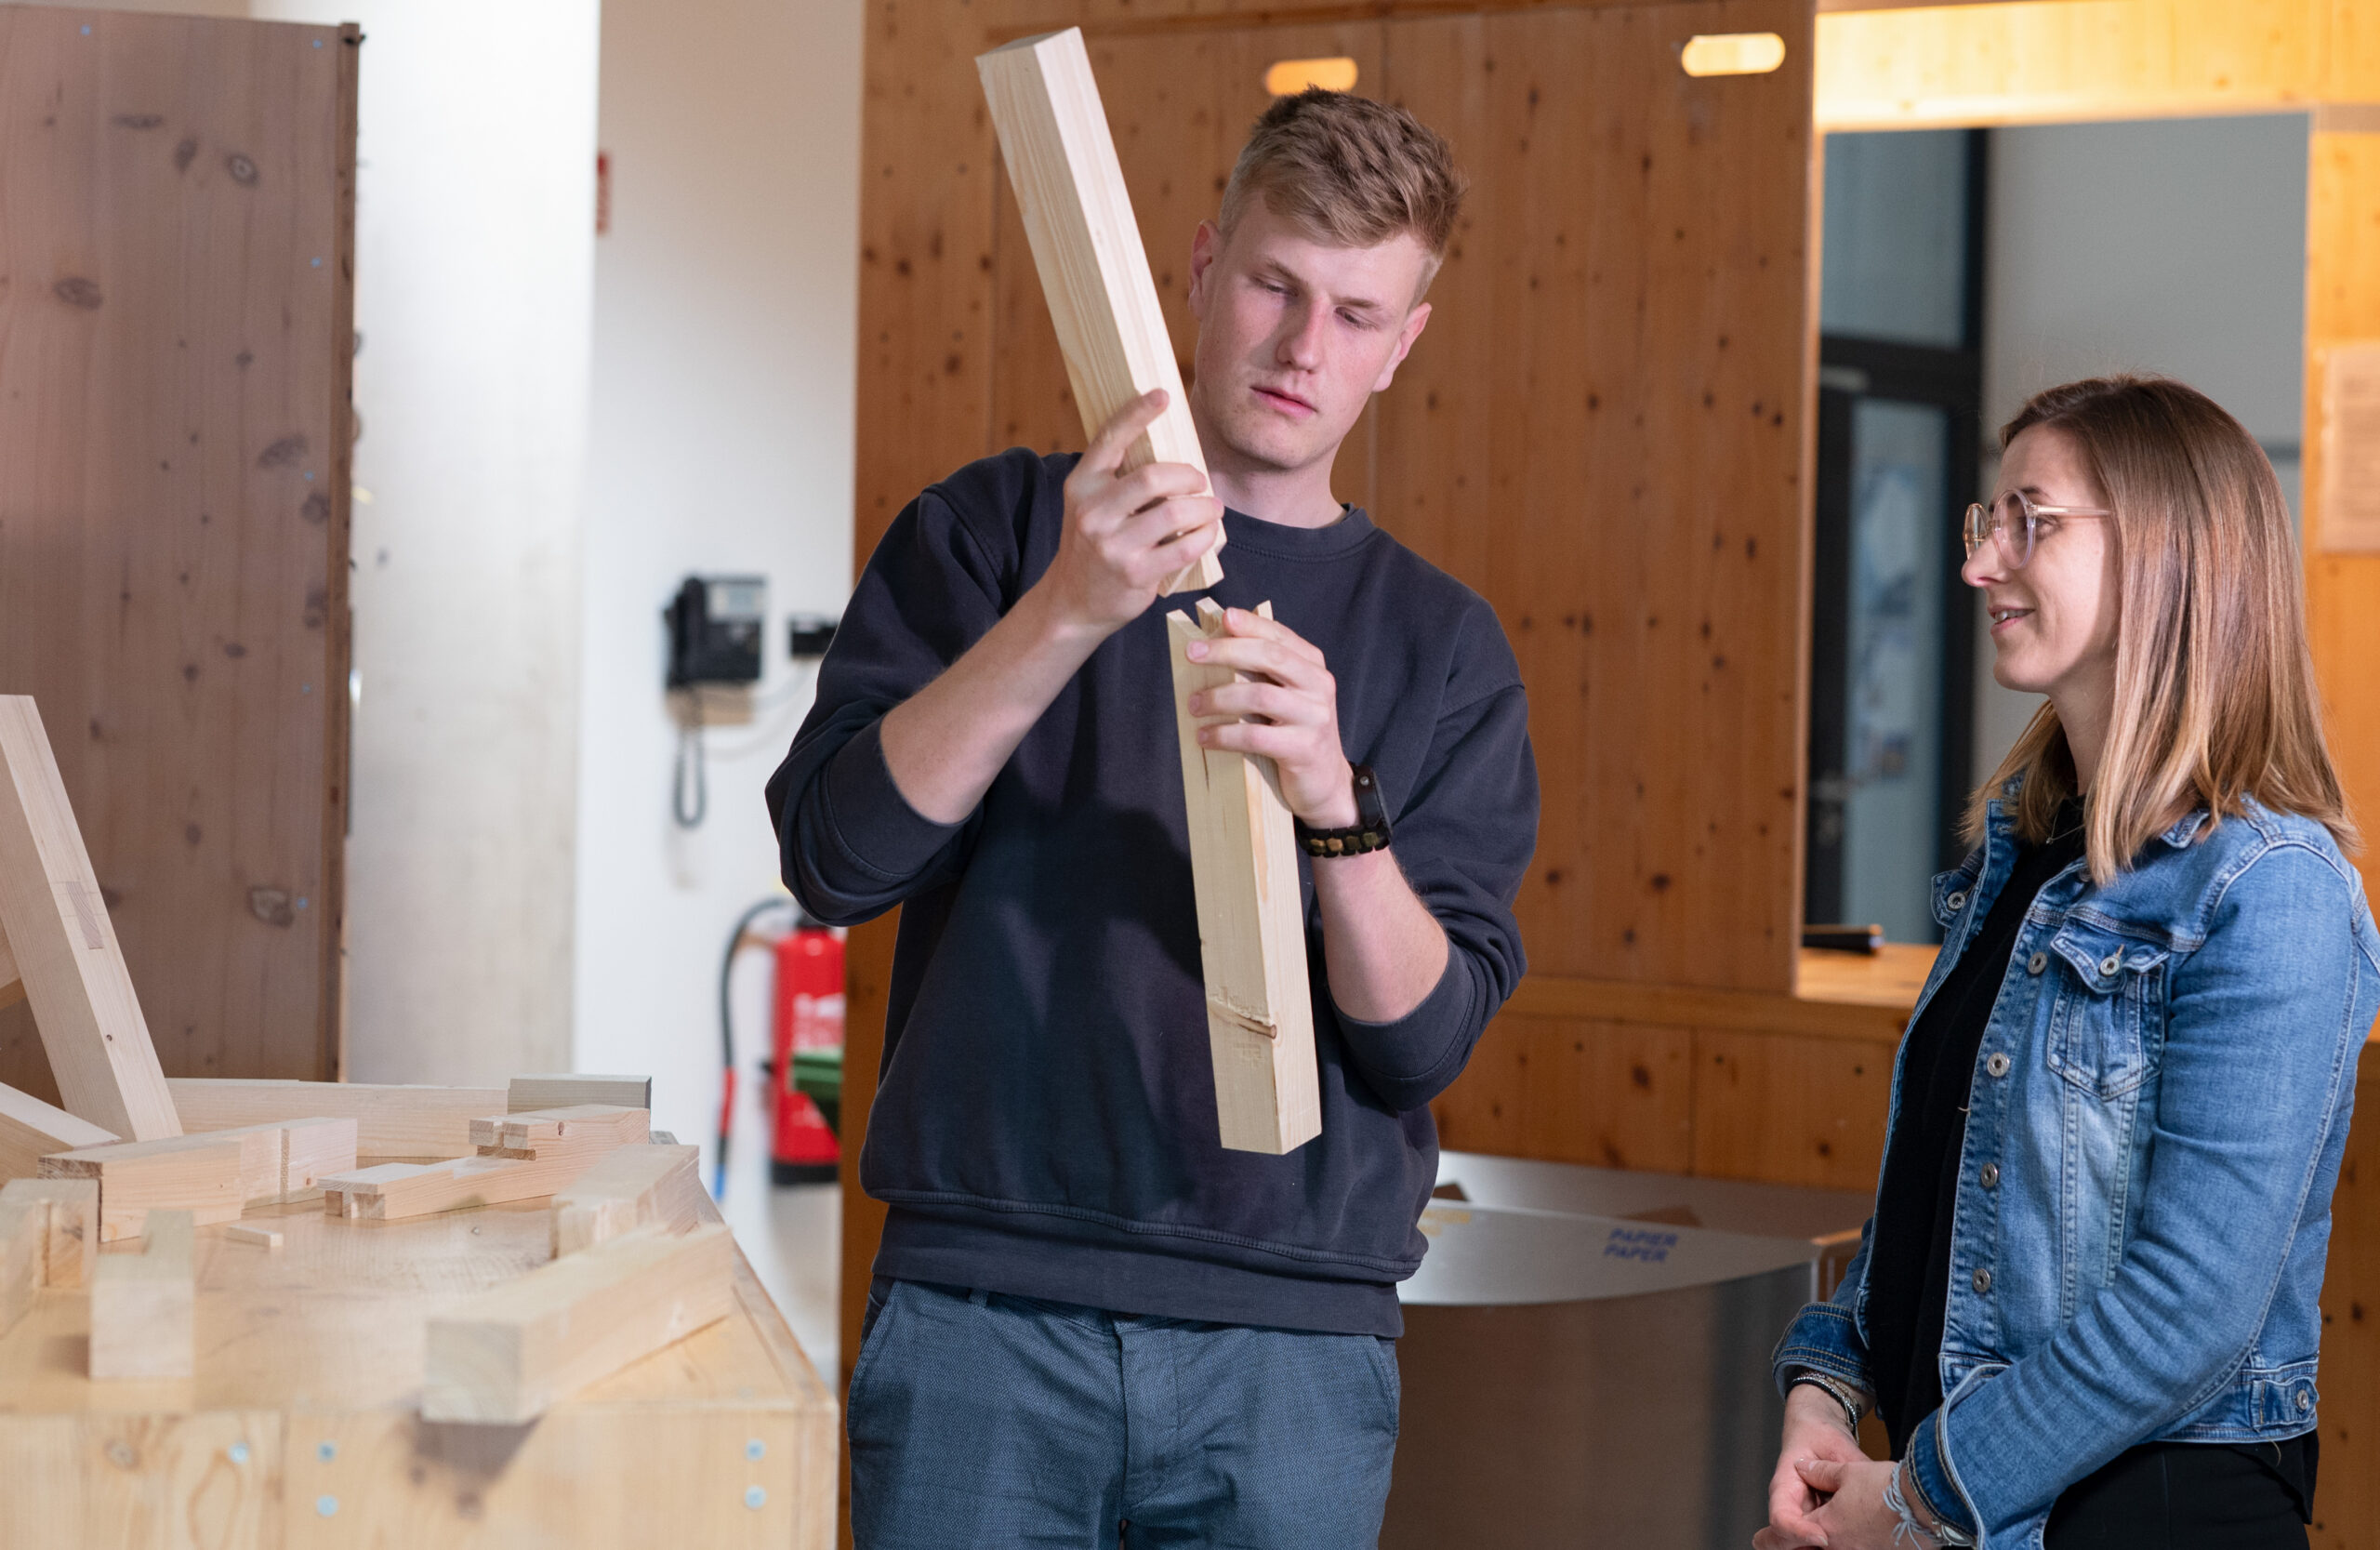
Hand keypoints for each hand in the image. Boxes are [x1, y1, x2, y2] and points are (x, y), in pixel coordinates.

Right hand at [1037, 389, 1223, 635]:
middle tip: (1200, 482)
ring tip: (1213, 508)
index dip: (1138, 413)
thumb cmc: (1092, 546)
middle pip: (1154, 477)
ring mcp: (1112, 545)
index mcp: (1081, 484)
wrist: (1071, 602)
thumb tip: (1172, 451)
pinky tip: (1209, 532)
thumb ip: (1118, 479)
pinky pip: (1184, 547)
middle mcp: (1092, 511)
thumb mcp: (1091, 506)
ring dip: (1205, 507)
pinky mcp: (1135, 573)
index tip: (1164, 394)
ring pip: (1174, 512)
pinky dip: (1205, 536)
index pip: (1110, 438)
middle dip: (1189, 476)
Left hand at [1183, 608, 1354, 826]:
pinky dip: (1224, 735)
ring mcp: (1314, 717)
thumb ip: (1263, 673)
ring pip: (1259, 696)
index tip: (1222, 617)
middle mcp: (1318, 686)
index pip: (1279, 636)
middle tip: (1192, 654)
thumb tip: (1211, 649)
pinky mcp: (1303, 749)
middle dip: (1227, 651)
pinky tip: (1205, 737)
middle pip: (1270, 657)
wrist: (1326, 783)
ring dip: (1219, 698)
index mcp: (1313, 667)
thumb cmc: (1295, 734)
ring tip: (1193, 705)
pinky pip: (1256, 736)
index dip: (1251, 624)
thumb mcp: (1287, 697)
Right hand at [1754, 1385, 1871, 1548]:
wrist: (1815, 1430)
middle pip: (1782, 1541)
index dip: (1798, 1532)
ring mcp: (1802, 1518)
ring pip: (1799, 1546)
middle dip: (1803, 1548)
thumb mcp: (1835, 1444)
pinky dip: (1834, 1545)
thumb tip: (1866, 1484)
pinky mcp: (1817, 1523)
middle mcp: (1790, 1507)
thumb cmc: (1818, 1434)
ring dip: (1816, 1548)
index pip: (1781, 1517)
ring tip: (1851, 1542)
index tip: (1823, 1538)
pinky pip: (1818, 1544)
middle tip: (1832, 1543)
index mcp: (1785, 1486)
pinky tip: (1856, 1540)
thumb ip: (1847, 1467)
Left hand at [1793, 1458, 1908, 1549]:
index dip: (1798, 1521)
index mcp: (1828, 1525)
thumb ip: (1820, 1472)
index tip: (1794, 1519)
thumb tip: (1802, 1467)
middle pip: (1822, 1542)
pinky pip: (1867, 1548)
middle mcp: (1843, 1547)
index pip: (1801, 1528)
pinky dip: (1866, 1541)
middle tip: (1833, 1519)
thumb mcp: (1847, 1471)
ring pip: (1844, 1547)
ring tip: (1860, 1521)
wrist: (1925, 1503)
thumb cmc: (1886, 1488)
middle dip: (1821, 1532)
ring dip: (1846, 1537)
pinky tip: (1877, 1529)